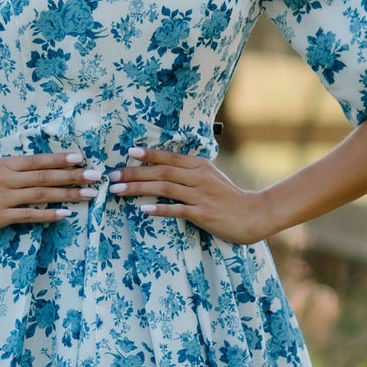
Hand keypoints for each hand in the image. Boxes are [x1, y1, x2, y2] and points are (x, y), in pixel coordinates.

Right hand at [0, 152, 100, 240]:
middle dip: (74, 176)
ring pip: (42, 194)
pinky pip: (29, 214)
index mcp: (5, 164)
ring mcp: (3, 196)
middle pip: (45, 175)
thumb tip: (35, 169)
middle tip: (97, 175)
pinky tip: (65, 215)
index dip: (61, 159)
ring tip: (89, 195)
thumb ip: (12, 170)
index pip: (38, 160)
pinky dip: (48, 214)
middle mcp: (6, 177)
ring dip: (68, 194)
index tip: (81, 159)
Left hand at [107, 147, 268, 243]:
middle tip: (113, 176)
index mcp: (200, 166)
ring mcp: (201, 195)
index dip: (149, 154)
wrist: (254, 214)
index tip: (129, 152)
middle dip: (134, 173)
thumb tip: (166, 169)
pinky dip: (160, 209)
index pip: (170, 157)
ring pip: (165, 188)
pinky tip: (144, 209)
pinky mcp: (203, 213)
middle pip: (162, 172)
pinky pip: (178, 210)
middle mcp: (199, 177)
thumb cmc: (229, 197)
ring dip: (139, 188)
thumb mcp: (211, 178)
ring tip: (119, 190)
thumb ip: (191, 172)